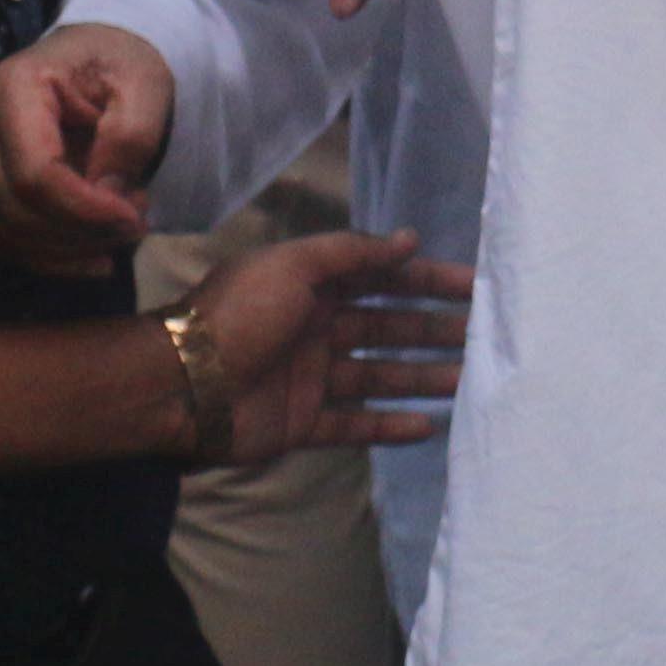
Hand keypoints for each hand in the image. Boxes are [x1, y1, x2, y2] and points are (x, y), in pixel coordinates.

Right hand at [0, 22, 175, 275]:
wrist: (92, 56)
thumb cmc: (118, 64)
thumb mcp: (144, 84)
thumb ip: (130, 136)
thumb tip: (106, 197)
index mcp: (10, 86)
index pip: (35, 174)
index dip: (85, 209)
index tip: (136, 215)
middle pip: (17, 210)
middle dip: (83, 231)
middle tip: (138, 221)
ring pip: (8, 233)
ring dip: (71, 248)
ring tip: (121, 229)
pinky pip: (5, 238)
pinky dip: (53, 255)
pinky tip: (95, 252)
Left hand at [181, 227, 472, 463]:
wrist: (183, 385)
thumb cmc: (238, 315)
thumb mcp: (293, 266)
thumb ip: (352, 252)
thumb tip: (409, 239)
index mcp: (311, 284)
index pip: (380, 277)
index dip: (425, 279)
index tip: (472, 285)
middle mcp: (315, 326)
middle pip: (385, 325)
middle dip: (432, 329)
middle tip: (482, 336)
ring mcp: (310, 376)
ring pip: (377, 374)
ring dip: (420, 376)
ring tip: (467, 380)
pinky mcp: (303, 421)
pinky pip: (354, 423)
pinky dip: (388, 426)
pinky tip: (427, 426)